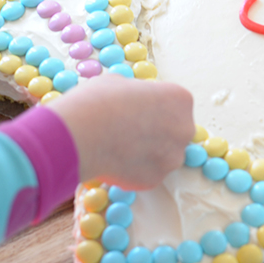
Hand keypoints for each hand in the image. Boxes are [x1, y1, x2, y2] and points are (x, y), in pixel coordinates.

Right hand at [47, 75, 194, 190]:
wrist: (79, 134)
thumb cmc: (97, 101)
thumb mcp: (119, 82)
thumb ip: (136, 92)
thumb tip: (134, 100)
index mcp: (180, 98)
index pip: (173, 102)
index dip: (152, 105)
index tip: (135, 109)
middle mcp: (184, 128)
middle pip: (174, 130)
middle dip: (156, 131)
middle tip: (129, 130)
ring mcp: (172, 157)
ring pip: (163, 155)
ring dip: (147, 152)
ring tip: (120, 147)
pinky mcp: (156, 180)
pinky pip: (148, 173)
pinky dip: (135, 170)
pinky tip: (115, 162)